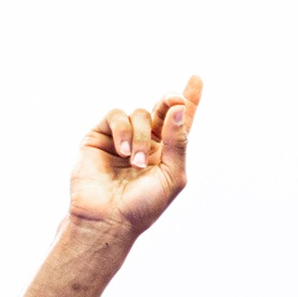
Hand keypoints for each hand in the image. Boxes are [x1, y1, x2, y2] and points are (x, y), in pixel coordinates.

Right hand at [68, 76, 201, 236]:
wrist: (108, 218)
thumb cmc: (142, 205)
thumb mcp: (171, 175)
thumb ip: (177, 142)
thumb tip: (178, 108)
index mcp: (166, 153)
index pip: (179, 121)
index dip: (189, 99)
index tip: (197, 78)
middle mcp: (145, 142)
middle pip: (161, 109)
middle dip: (170, 101)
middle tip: (174, 100)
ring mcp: (122, 138)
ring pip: (139, 113)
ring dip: (140, 136)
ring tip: (135, 162)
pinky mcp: (100, 136)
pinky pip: (116, 116)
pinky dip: (122, 130)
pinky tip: (122, 152)